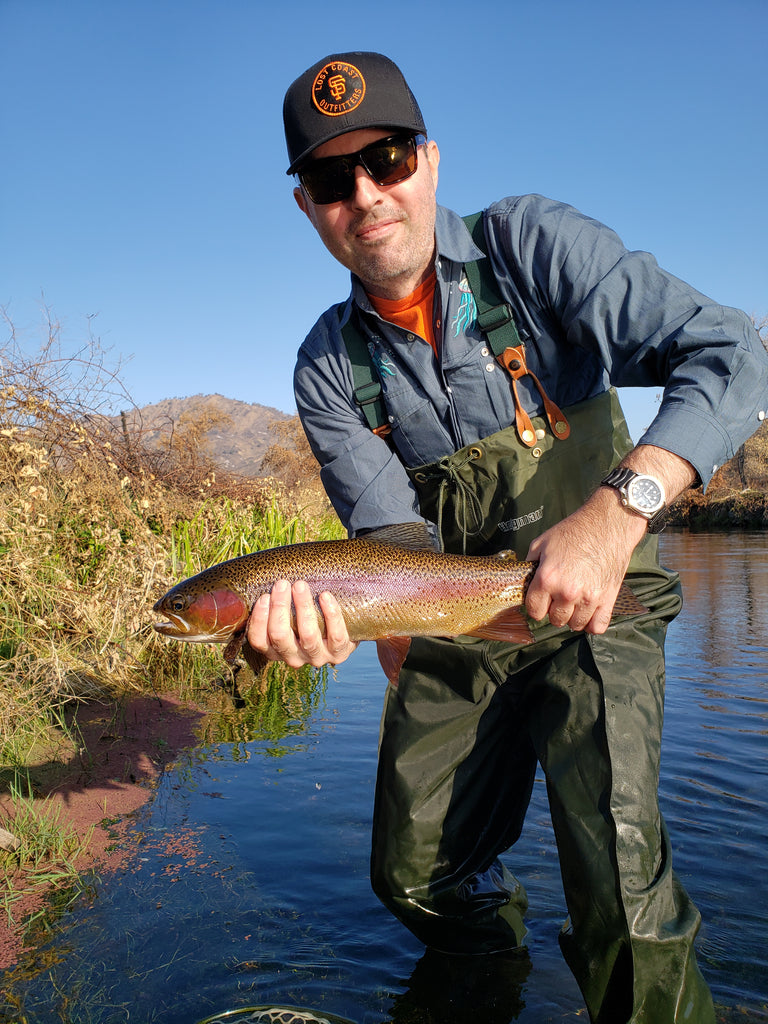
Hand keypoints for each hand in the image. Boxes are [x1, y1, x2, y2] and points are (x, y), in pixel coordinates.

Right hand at [245, 579, 357, 668]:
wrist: (341, 630)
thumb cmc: (306, 616)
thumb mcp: (287, 614)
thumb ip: (275, 602)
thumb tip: (265, 577)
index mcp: (274, 650)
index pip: (258, 641)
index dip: (259, 620)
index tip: (264, 596)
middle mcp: (293, 658)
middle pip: (280, 636)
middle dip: (279, 607)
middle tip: (282, 584)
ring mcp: (316, 657)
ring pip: (308, 635)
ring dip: (303, 607)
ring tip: (301, 585)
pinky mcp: (338, 653)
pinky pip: (335, 635)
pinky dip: (331, 614)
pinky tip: (325, 595)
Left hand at [525, 444, 696, 633]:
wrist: (607, 525)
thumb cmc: (575, 531)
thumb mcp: (542, 542)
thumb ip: (530, 564)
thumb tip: (526, 580)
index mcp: (548, 578)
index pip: (534, 611)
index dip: (535, 605)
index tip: (540, 599)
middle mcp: (567, 592)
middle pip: (555, 620)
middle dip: (553, 611)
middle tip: (558, 598)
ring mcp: (589, 598)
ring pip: (575, 625)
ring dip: (572, 617)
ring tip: (574, 603)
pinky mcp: (608, 599)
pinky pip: (598, 627)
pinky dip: (592, 624)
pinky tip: (589, 613)